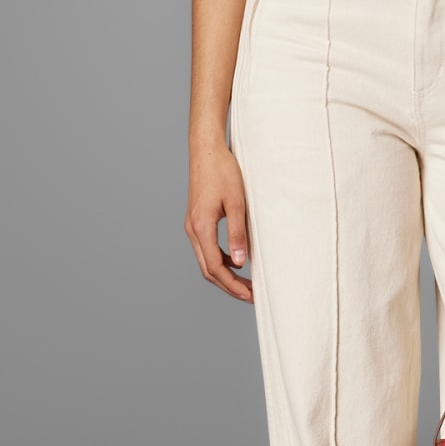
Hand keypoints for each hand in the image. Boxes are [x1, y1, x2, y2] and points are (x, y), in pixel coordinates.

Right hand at [187, 145, 253, 301]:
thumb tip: (241, 263)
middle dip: (230, 286)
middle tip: (252, 296)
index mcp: (200, 228)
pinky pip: (206, 249)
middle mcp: (192, 230)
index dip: (233, 286)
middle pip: (208, 270)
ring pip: (206, 261)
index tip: (251, 295)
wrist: (206, 149)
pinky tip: (238, 261)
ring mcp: (192, 226)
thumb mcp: (236, 203)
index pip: (215, 268)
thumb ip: (238, 233)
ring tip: (247, 283)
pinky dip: (221, 261)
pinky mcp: (196, 221)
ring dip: (225, 275)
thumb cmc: (223, 171)